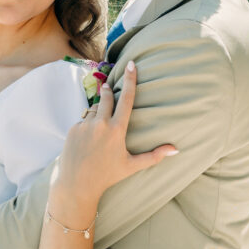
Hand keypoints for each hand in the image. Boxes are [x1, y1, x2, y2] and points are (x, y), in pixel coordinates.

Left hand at [55, 61, 177, 203]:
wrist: (77, 184)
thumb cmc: (108, 176)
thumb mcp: (132, 166)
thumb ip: (154, 156)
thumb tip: (176, 149)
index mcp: (117, 130)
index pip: (126, 99)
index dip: (130, 80)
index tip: (131, 64)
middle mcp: (100, 124)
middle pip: (107, 97)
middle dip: (109, 91)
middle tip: (111, 88)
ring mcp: (85, 125)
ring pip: (93, 109)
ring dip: (98, 111)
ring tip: (99, 128)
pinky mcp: (73, 129)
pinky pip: (82, 120)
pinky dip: (87, 124)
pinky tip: (88, 139)